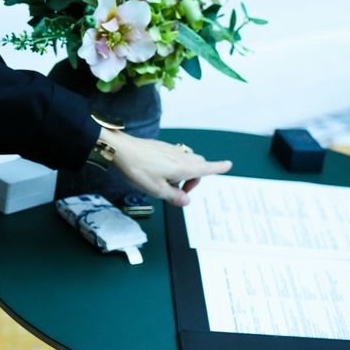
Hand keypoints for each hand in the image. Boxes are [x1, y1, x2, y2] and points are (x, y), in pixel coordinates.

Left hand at [103, 129, 231, 206]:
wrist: (121, 149)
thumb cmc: (138, 169)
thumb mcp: (156, 190)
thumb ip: (173, 197)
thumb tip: (186, 202)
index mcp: (182, 167)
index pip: (206, 168)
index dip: (219, 167)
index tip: (228, 165)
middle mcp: (181, 157)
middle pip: (199, 165)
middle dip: (196, 179)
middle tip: (180, 191)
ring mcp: (172, 150)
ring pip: (188, 160)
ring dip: (184, 173)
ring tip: (167, 183)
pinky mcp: (163, 148)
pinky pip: (177, 157)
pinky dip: (175, 167)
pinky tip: (159, 172)